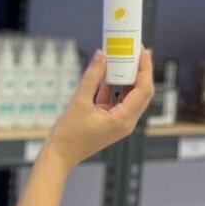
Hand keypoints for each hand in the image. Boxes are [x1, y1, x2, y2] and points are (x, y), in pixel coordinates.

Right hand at [46, 49, 154, 170]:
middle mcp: (126, 121)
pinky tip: (108, 72)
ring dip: (127, 77)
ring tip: (122, 58)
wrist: (59, 154)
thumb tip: (101, 57)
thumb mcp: (79, 103)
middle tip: (134, 51)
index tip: (142, 51)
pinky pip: (117, 100)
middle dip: (139, 70)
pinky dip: (115, 86)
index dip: (145, 69)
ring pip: (130, 95)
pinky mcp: (109, 120)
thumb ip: (91, 78)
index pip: (143, 90)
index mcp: (123, 120)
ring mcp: (118, 121)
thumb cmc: (69, 136)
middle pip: (141, 92)